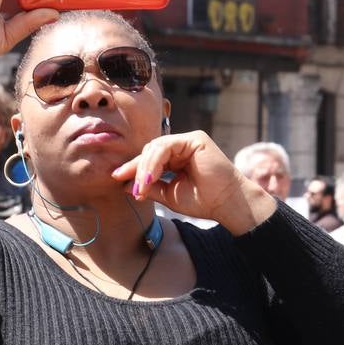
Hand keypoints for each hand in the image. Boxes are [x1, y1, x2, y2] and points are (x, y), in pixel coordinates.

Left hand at [111, 132, 277, 234]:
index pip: (150, 158)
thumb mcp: (169, 195)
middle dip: (137, 168)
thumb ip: (150, 187)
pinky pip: (167, 146)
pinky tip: (150, 177)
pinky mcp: (195, 139)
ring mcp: (189, 141)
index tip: (117, 178)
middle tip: (130, 187)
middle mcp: (182, 146)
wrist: (226, 204)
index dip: (134, 168)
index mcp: (177, 158)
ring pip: (156, 147)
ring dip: (145, 168)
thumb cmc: (203, 201)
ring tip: (141, 187)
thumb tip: (125, 184)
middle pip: (150, 150)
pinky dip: (155, 162)